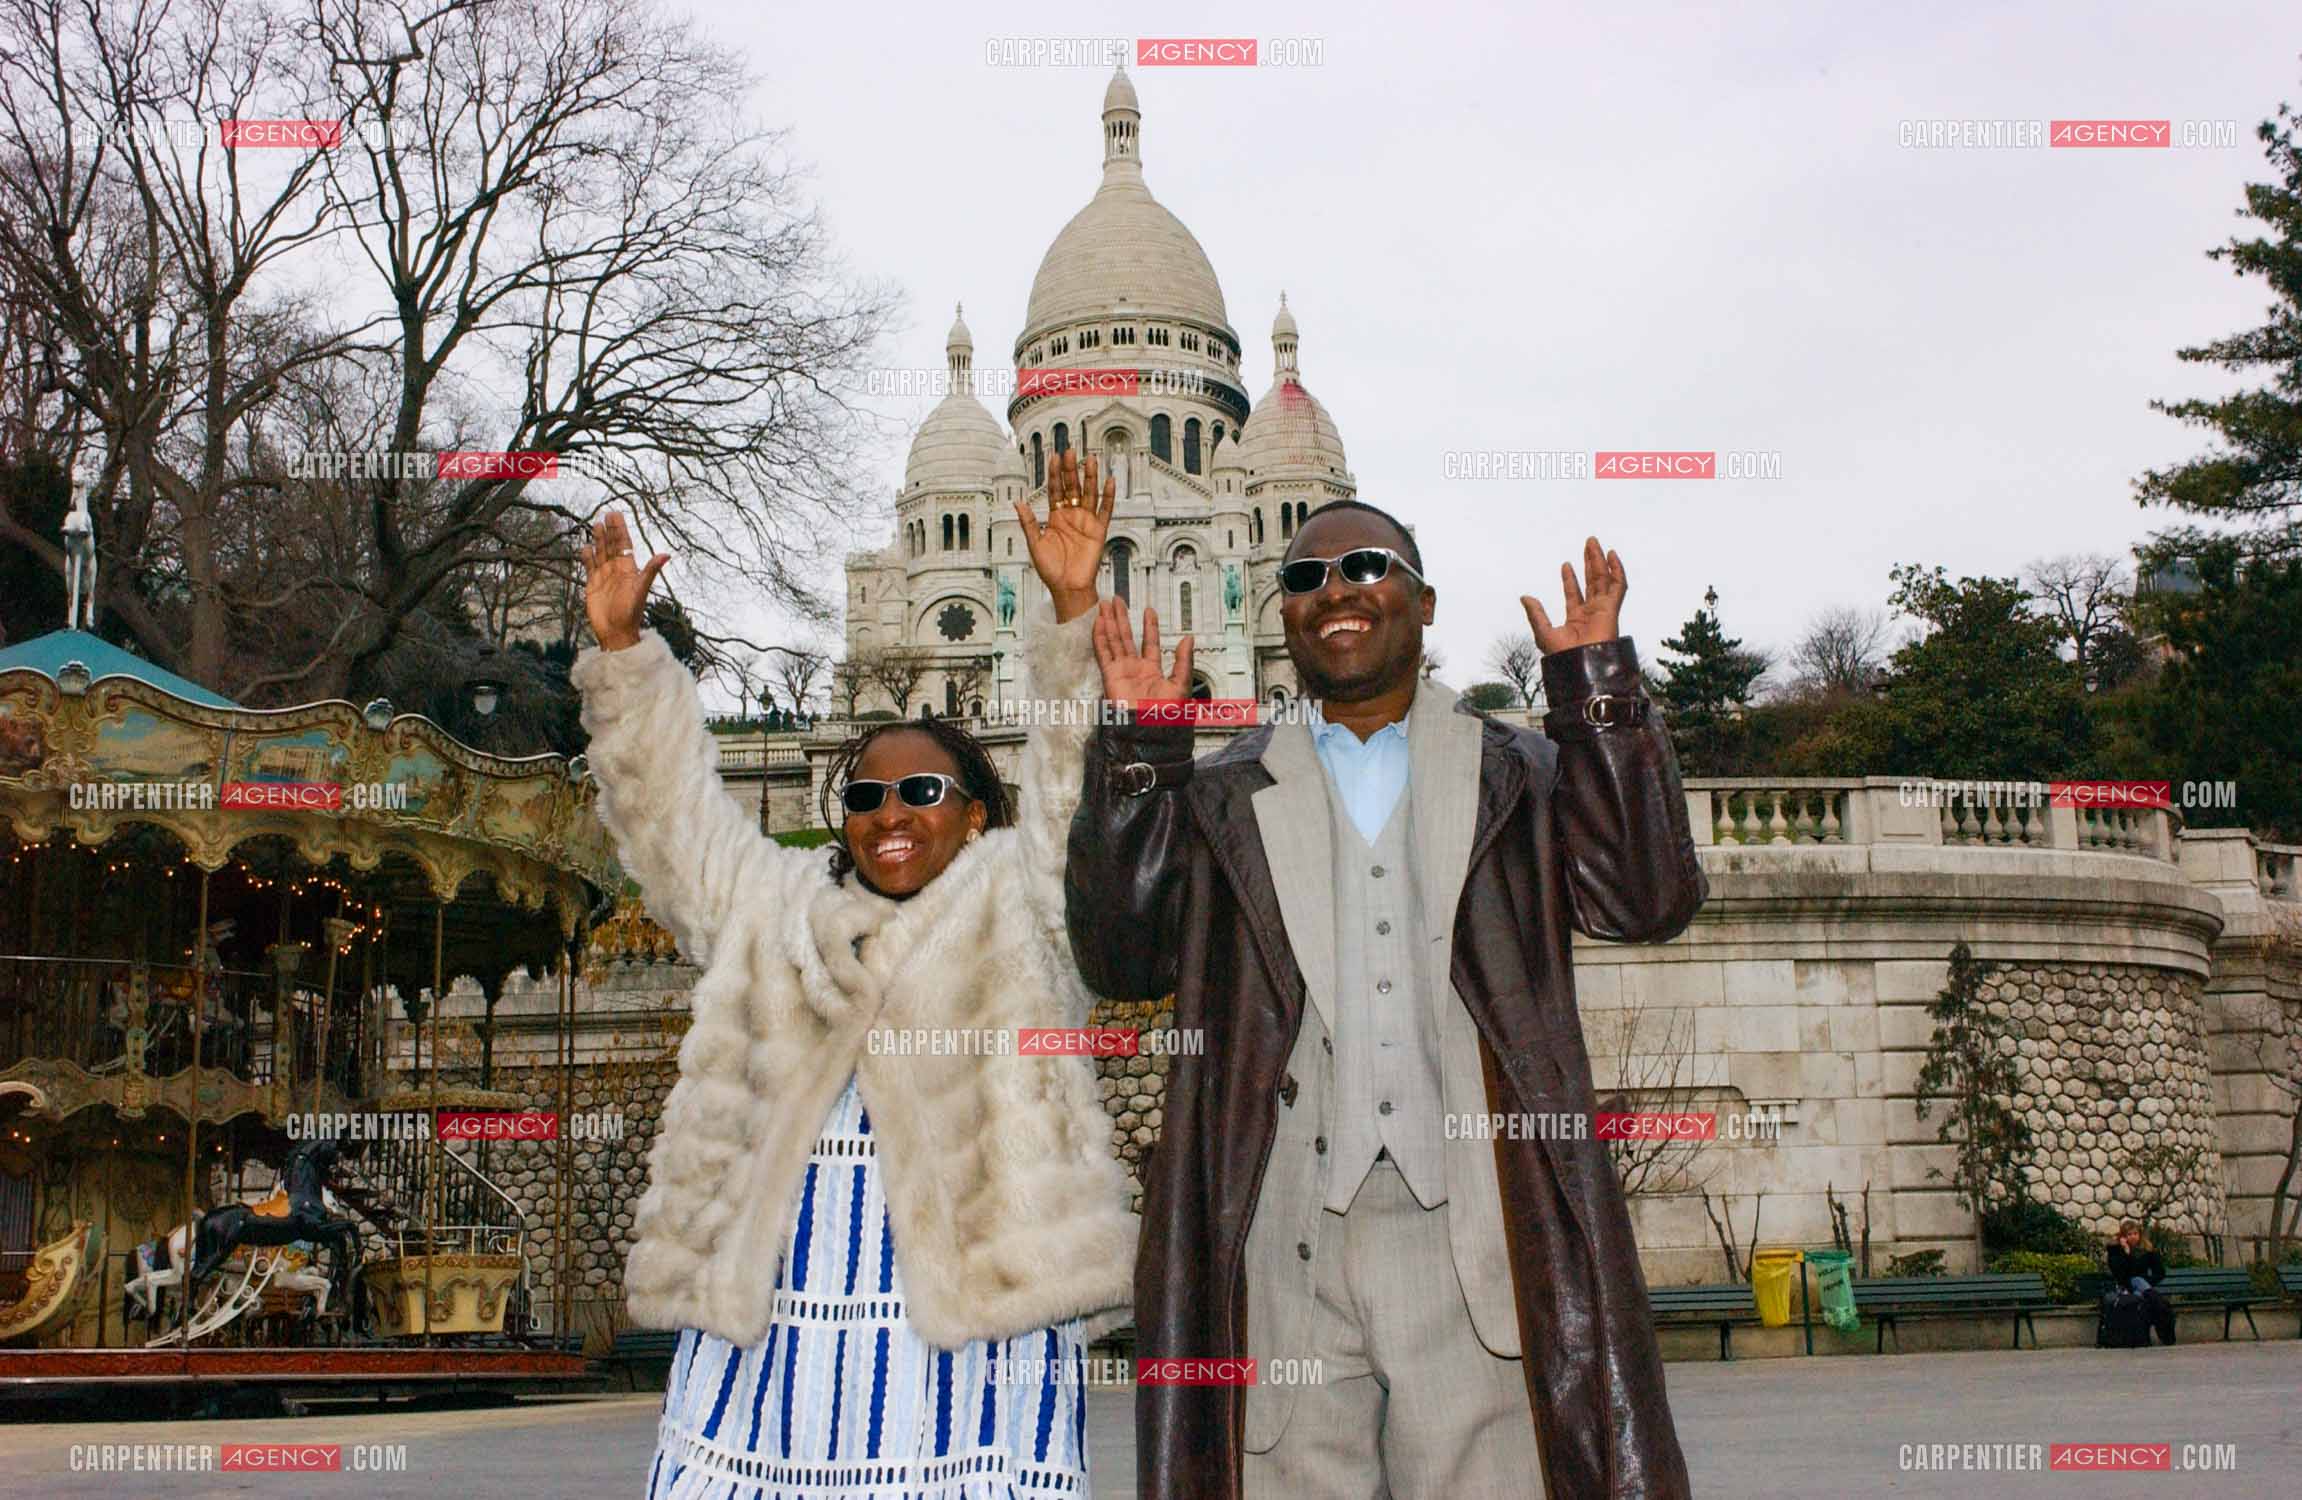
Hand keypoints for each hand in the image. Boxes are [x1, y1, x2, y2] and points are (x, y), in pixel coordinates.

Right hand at [580, 510, 668, 650]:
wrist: (616, 631)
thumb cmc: (631, 613)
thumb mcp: (641, 589)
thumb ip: (651, 570)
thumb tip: (666, 554)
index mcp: (629, 569)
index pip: (624, 544)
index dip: (620, 529)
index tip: (616, 514)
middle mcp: (617, 570)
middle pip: (612, 545)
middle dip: (609, 530)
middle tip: (607, 514)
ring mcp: (604, 576)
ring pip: (600, 553)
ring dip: (598, 540)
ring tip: (596, 525)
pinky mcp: (592, 584)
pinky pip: (589, 566)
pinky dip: (587, 557)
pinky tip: (585, 547)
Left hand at [1016, 449, 1114, 621]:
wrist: (1067, 587)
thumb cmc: (1050, 570)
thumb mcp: (1035, 545)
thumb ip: (1028, 523)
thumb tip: (1018, 502)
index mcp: (1055, 517)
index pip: (1055, 490)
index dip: (1054, 474)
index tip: (1054, 457)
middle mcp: (1071, 516)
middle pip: (1072, 487)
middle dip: (1071, 470)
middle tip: (1070, 451)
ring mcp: (1086, 522)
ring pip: (1088, 494)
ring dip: (1090, 477)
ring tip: (1090, 458)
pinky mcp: (1099, 531)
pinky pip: (1105, 510)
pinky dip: (1108, 496)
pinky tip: (1109, 481)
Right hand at [1091, 597, 1192, 706]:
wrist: (1149, 730)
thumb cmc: (1166, 715)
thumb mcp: (1181, 684)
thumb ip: (1184, 660)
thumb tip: (1189, 639)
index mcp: (1153, 671)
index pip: (1149, 642)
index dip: (1149, 626)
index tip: (1148, 610)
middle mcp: (1135, 668)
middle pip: (1127, 637)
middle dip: (1122, 618)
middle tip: (1117, 601)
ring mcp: (1121, 671)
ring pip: (1114, 641)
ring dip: (1109, 622)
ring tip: (1106, 604)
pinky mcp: (1110, 675)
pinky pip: (1103, 652)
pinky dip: (1100, 637)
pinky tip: (1099, 622)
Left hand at [1521, 535, 1626, 652]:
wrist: (1580, 666)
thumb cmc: (1562, 656)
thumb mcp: (1543, 632)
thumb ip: (1536, 614)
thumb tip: (1525, 597)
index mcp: (1576, 619)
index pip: (1574, 594)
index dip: (1569, 579)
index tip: (1565, 564)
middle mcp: (1591, 613)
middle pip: (1592, 581)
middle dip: (1589, 562)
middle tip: (1588, 543)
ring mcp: (1603, 610)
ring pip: (1603, 579)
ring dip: (1599, 561)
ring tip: (1594, 543)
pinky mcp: (1612, 608)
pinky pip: (1618, 586)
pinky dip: (1617, 570)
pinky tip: (1611, 556)